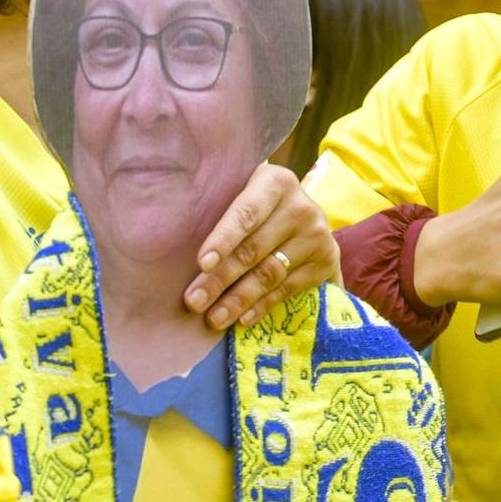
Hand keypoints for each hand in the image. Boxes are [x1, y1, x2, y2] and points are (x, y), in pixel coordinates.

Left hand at [183, 164, 340, 328]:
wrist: (302, 212)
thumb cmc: (255, 204)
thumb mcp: (241, 192)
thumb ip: (219, 208)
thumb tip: (173, 244)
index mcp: (276, 182)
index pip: (245, 213)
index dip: (223, 238)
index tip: (202, 263)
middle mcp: (302, 207)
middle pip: (254, 249)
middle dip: (220, 279)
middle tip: (193, 301)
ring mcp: (318, 235)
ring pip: (270, 274)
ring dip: (238, 299)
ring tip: (213, 318)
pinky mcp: (327, 261)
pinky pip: (288, 289)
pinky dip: (262, 306)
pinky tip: (242, 319)